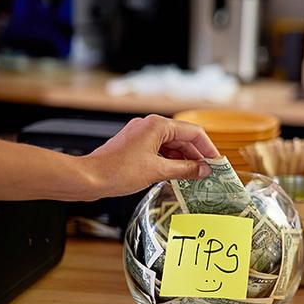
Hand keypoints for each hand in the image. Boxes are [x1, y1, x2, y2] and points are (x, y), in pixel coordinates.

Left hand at [81, 115, 219, 199]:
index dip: (208, 148)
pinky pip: (159, 150)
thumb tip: (204, 170)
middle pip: (182, 138)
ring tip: (193, 177)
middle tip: (207, 173)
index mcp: (158, 125)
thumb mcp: (158, 171)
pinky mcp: (134, 145)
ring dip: (183, 160)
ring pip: (171, 145)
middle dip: (196, 156)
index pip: (194, 132)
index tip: (217, 162)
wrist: (87, 178)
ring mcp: (140, 135)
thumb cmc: (118, 172)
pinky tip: (175, 175)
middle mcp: (150, 125)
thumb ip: (185, 170)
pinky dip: (169, 162)